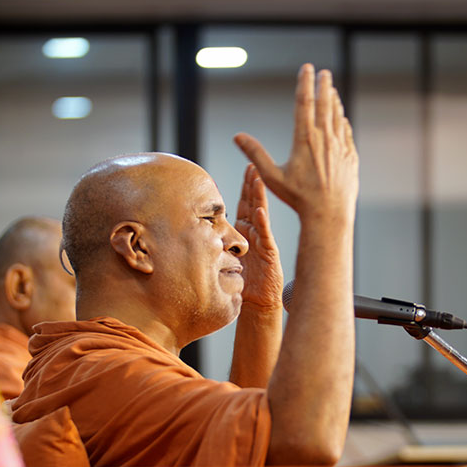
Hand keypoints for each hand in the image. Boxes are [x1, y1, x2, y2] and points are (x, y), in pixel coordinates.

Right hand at [233, 64, 357, 224]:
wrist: (329, 214)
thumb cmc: (298, 197)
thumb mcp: (272, 176)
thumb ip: (255, 154)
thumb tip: (237, 136)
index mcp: (305, 139)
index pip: (305, 102)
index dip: (305, 83)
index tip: (307, 68)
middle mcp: (324, 139)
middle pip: (325, 104)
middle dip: (324, 86)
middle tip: (324, 72)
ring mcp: (340, 147)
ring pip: (337, 117)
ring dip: (334, 102)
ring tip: (332, 91)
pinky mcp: (350, 157)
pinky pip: (346, 134)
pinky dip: (342, 123)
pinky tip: (341, 119)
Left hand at [233, 164, 282, 310]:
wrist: (257, 302)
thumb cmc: (242, 280)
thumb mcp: (226, 255)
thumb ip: (219, 239)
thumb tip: (197, 228)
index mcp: (246, 230)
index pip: (246, 202)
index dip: (247, 185)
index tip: (249, 166)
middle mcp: (256, 232)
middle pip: (255, 202)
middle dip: (255, 183)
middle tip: (255, 164)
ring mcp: (264, 240)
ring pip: (261, 214)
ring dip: (259, 196)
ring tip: (259, 179)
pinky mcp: (269, 253)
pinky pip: (264, 235)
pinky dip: (261, 222)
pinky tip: (259, 210)